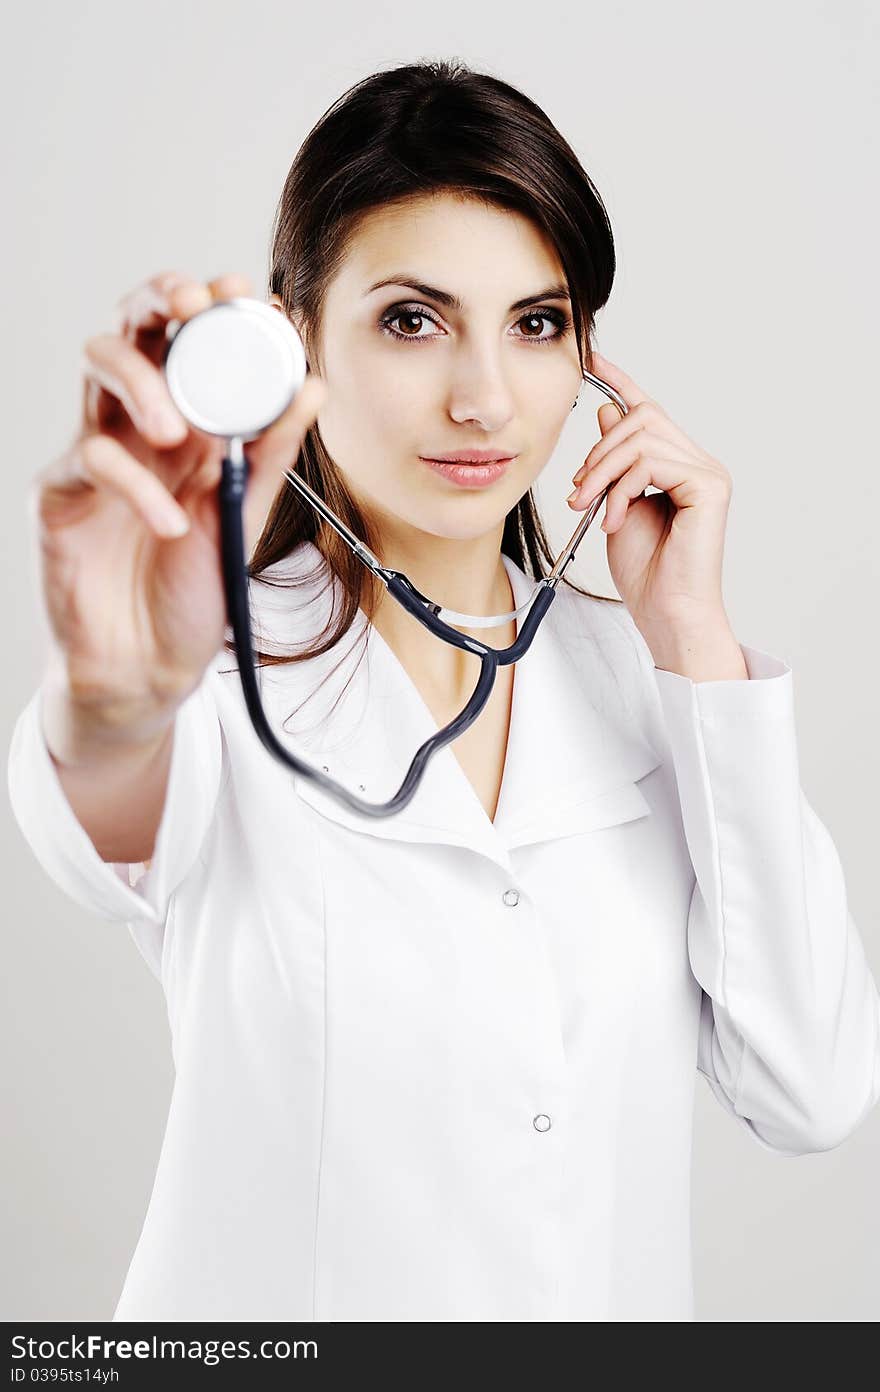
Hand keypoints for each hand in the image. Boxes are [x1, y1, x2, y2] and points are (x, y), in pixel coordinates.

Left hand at [567, 350, 734, 645]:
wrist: (666, 612)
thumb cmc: (646, 571)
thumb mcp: (615, 505)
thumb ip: (614, 463)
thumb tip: (608, 414)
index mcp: (678, 466)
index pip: (648, 410)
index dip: (620, 381)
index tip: (591, 359)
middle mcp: (698, 463)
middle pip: (641, 418)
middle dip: (598, 450)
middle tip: (578, 492)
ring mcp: (708, 473)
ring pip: (642, 438)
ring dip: (603, 472)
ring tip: (590, 508)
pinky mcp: (710, 487)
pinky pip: (652, 462)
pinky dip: (622, 488)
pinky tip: (615, 519)